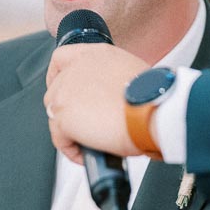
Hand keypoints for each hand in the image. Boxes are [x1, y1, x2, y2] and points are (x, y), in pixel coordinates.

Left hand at [45, 44, 148, 162]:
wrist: (151, 111)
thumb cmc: (152, 97)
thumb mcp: (133, 74)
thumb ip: (113, 80)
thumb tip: (113, 98)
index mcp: (94, 55)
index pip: (61, 59)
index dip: (57, 76)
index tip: (64, 90)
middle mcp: (76, 69)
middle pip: (56, 91)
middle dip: (68, 110)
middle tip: (86, 125)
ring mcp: (65, 92)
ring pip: (56, 116)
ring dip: (71, 131)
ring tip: (91, 143)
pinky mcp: (63, 117)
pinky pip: (60, 139)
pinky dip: (72, 150)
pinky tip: (88, 155)